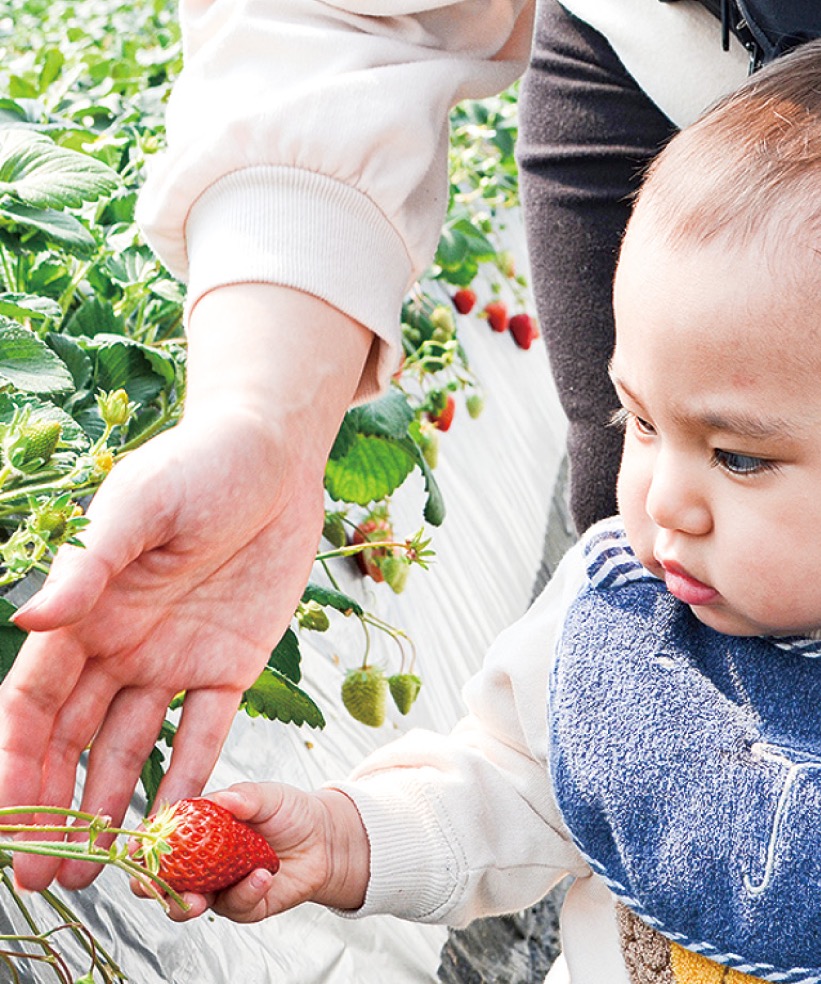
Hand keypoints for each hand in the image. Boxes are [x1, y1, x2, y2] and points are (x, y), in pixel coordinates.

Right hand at [0, 285, 373, 890]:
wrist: (276, 458)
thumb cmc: (201, 465)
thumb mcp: (142, 508)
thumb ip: (92, 566)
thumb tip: (30, 620)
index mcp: (86, 615)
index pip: (34, 706)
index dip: (17, 765)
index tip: (8, 826)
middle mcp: (121, 647)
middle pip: (75, 742)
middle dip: (56, 808)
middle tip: (43, 879)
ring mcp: (175, 659)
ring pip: (133, 749)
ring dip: (113, 808)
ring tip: (97, 872)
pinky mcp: (232, 663)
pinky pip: (207, 730)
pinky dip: (192, 776)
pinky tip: (180, 824)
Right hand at [146, 783, 369, 922]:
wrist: (326, 838)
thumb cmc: (291, 812)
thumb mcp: (268, 795)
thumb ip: (244, 797)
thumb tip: (223, 799)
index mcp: (200, 831)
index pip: (161, 839)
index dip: (142, 845)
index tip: (131, 848)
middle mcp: (203, 862)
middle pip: (163, 880)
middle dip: (150, 886)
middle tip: (148, 885)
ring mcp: (221, 886)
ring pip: (191, 904)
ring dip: (188, 903)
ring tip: (199, 897)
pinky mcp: (244, 905)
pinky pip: (235, 906)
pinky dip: (246, 893)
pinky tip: (262, 877)